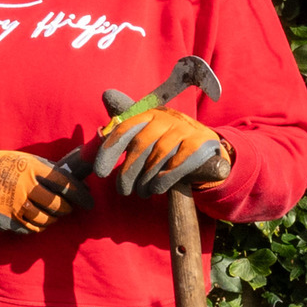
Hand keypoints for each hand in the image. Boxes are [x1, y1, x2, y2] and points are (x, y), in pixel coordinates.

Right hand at [0, 146, 91, 234]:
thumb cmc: (1, 166)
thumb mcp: (24, 160)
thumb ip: (46, 170)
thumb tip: (74, 180)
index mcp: (32, 169)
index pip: (65, 184)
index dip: (80, 194)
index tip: (89, 201)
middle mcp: (24, 187)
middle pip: (57, 205)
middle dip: (67, 209)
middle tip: (69, 209)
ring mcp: (14, 205)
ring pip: (45, 220)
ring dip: (53, 219)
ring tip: (53, 215)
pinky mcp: (5, 220)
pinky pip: (29, 228)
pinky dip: (37, 226)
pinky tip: (38, 221)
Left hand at [93, 105, 231, 194]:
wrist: (206, 150)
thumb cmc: (168, 144)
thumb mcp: (147, 136)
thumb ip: (125, 133)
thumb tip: (100, 127)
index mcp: (149, 114)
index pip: (124, 129)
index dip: (109, 151)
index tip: (100, 173)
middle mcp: (166, 117)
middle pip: (141, 144)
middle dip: (128, 171)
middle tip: (123, 190)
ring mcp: (185, 128)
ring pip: (159, 155)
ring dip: (146, 178)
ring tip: (141, 192)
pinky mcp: (200, 143)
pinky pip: (177, 163)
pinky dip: (164, 178)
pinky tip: (157, 188)